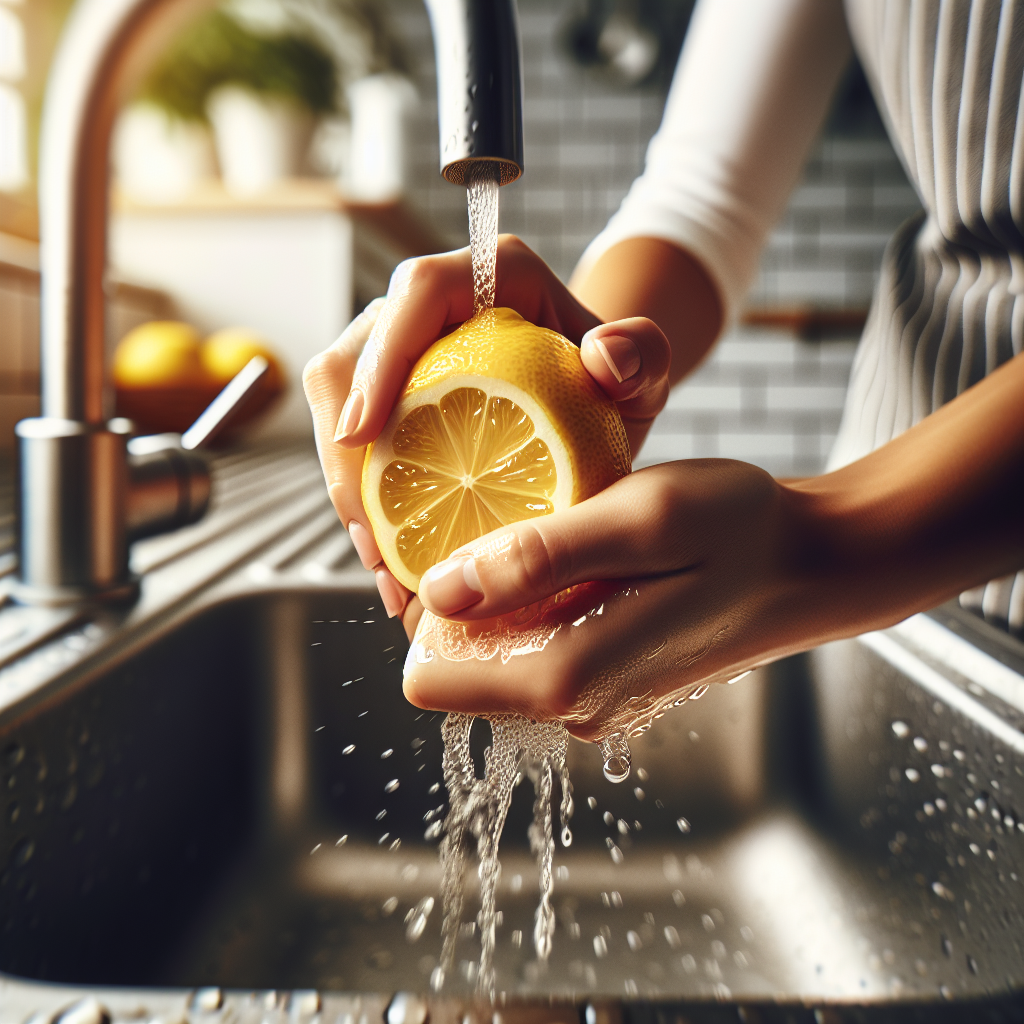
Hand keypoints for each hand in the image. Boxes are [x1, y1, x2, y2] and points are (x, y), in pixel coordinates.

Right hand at [302, 235, 671, 626]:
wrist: (597, 403)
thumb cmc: (617, 382)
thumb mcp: (646, 372)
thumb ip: (644, 355)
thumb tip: (605, 356)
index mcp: (490, 275)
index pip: (419, 293)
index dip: (380, 357)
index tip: (358, 436)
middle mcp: (432, 307)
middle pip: (350, 356)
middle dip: (343, 451)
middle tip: (373, 538)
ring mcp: (402, 353)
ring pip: (338, 407)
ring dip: (346, 488)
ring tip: (382, 567)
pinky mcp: (391, 397)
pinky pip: (355, 443)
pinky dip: (366, 503)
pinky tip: (391, 562)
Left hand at [403, 459, 804, 741]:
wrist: (815, 562)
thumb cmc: (739, 528)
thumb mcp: (637, 518)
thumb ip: (538, 559)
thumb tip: (441, 588)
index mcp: (566, 675)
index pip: (429, 678)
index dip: (427, 610)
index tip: (457, 544)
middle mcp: (573, 706)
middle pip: (459, 667)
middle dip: (463, 599)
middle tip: (507, 523)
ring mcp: (594, 700)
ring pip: (499, 655)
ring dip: (506, 597)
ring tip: (553, 533)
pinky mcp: (613, 682)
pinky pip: (542, 648)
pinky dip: (543, 605)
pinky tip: (584, 557)